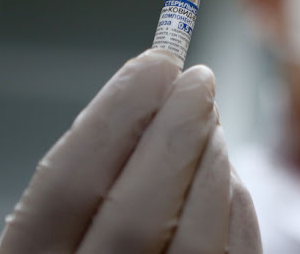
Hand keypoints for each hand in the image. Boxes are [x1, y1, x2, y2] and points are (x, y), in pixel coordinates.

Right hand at [0, 49, 260, 253]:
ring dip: (210, 164)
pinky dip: (233, 205)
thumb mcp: (65, 216)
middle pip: (136, 214)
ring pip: (193, 240)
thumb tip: (155, 91)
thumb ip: (97, 167)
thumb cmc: (92, 240)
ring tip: (212, 123)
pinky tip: (225, 174)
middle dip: (175, 132)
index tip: (154, 63)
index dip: (116, 114)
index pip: (67, 183)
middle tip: (199, 79)